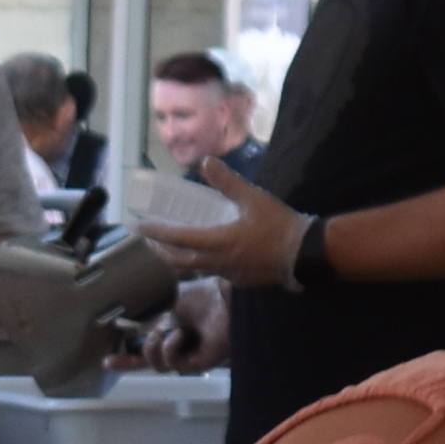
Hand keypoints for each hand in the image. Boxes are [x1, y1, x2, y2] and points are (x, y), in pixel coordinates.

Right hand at [129, 278, 229, 372]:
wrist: (224, 298)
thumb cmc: (203, 296)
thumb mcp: (167, 302)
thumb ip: (148, 312)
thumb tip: (126, 317)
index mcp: (170, 333)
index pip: (145, 350)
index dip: (126, 358)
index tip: (107, 360)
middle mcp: (179, 347)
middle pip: (149, 363)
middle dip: (131, 360)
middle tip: (127, 349)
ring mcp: (189, 356)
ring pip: (158, 366)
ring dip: (153, 349)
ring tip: (160, 332)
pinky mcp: (199, 363)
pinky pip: (174, 364)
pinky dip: (170, 348)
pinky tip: (178, 334)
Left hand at [139, 168, 300, 287]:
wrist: (305, 254)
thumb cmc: (279, 226)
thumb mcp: (253, 199)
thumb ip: (228, 182)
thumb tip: (205, 162)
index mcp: (218, 242)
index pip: (178, 239)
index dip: (156, 232)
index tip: (139, 226)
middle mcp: (218, 262)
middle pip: (179, 261)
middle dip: (161, 249)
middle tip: (149, 240)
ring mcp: (229, 274)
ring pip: (196, 268)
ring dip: (180, 258)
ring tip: (174, 246)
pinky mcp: (241, 280)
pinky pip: (215, 272)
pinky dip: (203, 263)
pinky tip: (210, 254)